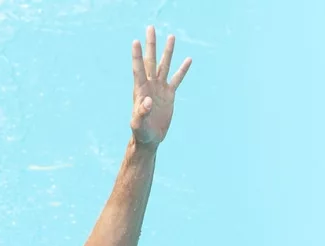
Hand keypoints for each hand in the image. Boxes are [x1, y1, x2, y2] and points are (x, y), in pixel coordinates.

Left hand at [130, 27, 191, 145]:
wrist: (149, 138)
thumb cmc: (140, 132)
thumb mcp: (138, 124)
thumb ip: (141, 113)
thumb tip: (146, 101)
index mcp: (140, 90)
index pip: (138, 69)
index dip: (137, 55)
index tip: (136, 41)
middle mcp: (150, 85)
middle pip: (151, 61)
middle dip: (151, 45)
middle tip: (150, 28)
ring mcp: (160, 88)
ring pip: (164, 65)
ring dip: (168, 51)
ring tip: (171, 36)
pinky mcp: (169, 94)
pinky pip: (177, 79)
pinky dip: (182, 70)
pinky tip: (188, 59)